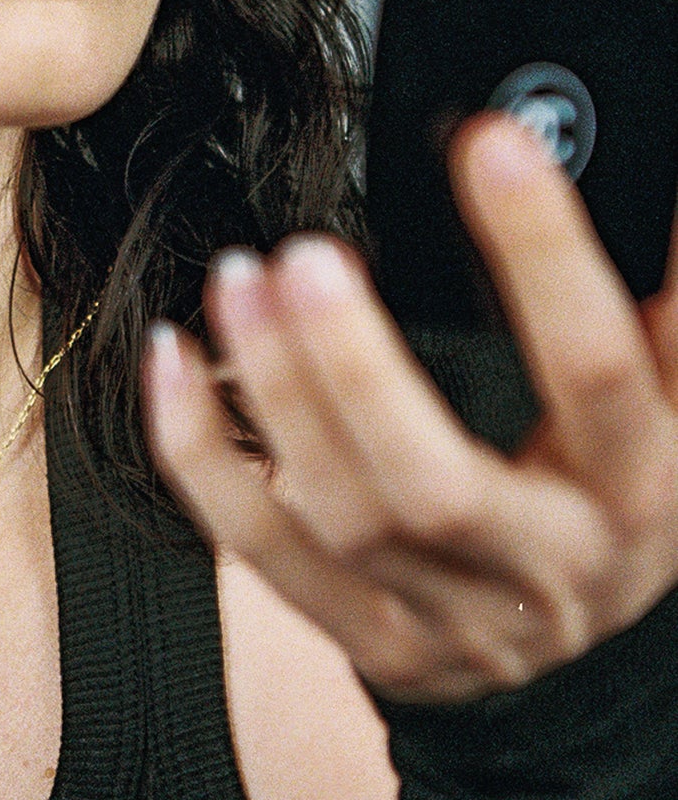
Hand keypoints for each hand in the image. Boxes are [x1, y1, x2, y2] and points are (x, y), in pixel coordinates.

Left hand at [142, 113, 677, 703]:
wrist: (583, 656)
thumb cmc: (619, 486)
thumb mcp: (673, 394)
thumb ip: (660, 288)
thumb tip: (647, 163)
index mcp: (641, 483)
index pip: (594, 368)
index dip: (544, 254)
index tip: (487, 143)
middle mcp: (551, 564)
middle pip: (436, 483)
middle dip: (356, 365)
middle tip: (303, 254)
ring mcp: (453, 617)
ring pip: (341, 513)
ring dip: (275, 387)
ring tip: (238, 279)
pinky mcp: (371, 640)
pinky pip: (261, 548)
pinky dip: (202, 454)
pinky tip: (172, 361)